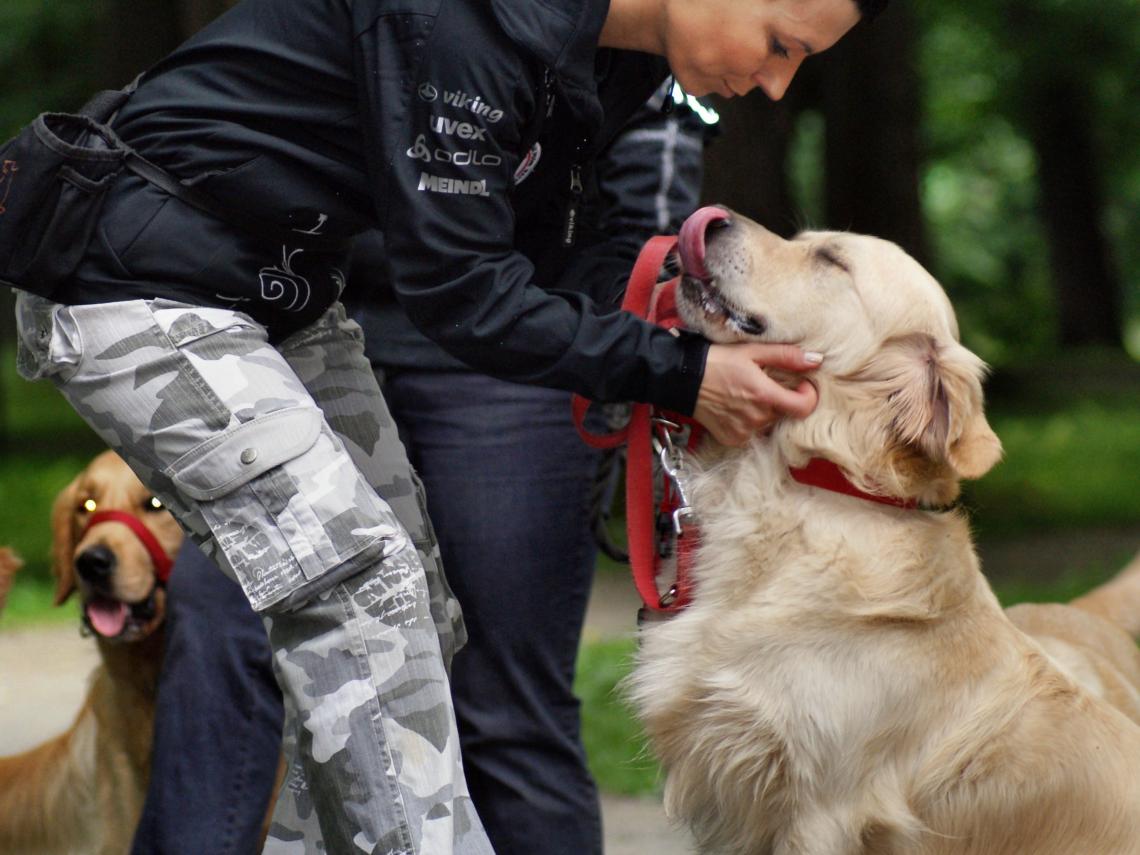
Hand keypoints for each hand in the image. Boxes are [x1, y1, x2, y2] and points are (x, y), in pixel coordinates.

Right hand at [693, 343, 821, 445]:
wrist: (682, 379)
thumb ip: (786, 356)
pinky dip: (749, 421)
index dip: (808, 396)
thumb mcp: (752, 352)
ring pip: (768, 423)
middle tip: (764, 383)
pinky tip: (735, 407)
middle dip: (781, 399)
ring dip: (765, 410)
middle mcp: (756, 418)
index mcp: (764, 395)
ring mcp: (744, 431)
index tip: (801, 385)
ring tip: (746, 394)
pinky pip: (752, 432)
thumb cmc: (717, 361)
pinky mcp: (732, 439)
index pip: (804, 407)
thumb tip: (816, 360)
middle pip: (785, 413)